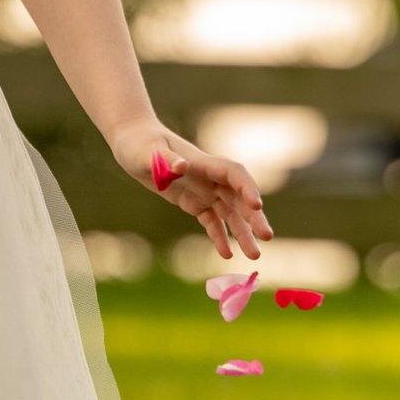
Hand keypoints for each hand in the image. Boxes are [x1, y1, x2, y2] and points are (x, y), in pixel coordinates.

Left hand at [109, 117, 272, 260]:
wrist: (133, 144)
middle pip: (238, 198)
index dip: (247, 188)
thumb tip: (182, 167)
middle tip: (267, 237)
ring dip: (243, 233)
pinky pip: (211, 221)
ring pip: (229, 213)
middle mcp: (209, 177)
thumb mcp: (148, 153)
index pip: (234, 174)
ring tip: (254, 255)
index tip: (257, 206)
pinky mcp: (194, 202)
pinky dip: (219, 236)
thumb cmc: (140, 144)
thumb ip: (165, 161)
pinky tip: (226, 255)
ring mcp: (204, 190)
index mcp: (203, 163)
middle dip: (253, 217)